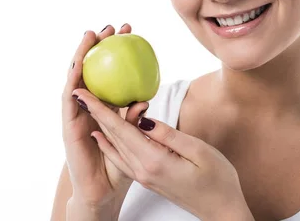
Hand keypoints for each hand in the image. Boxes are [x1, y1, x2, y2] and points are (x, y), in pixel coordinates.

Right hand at [62, 23, 149, 208]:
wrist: (102, 190)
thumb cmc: (120, 164)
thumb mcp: (132, 137)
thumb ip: (135, 119)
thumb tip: (143, 99)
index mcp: (106, 106)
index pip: (112, 72)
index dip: (119, 52)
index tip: (131, 32)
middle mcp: (89, 106)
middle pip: (93, 69)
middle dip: (100, 46)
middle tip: (113, 27)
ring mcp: (77, 113)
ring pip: (77, 78)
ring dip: (82, 55)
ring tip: (91, 35)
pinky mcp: (68, 124)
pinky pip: (70, 100)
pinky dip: (72, 82)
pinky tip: (77, 66)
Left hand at [72, 89, 253, 220]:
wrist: (221, 211)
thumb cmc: (218, 181)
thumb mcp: (199, 152)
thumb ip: (169, 135)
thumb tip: (144, 119)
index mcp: (155, 161)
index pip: (121, 129)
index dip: (100, 109)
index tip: (83, 92)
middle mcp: (144, 170)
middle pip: (113, 136)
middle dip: (94, 113)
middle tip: (78, 91)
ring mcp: (144, 176)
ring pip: (116, 146)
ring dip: (100, 125)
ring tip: (87, 106)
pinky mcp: (148, 178)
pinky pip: (122, 158)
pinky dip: (109, 144)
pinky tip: (101, 136)